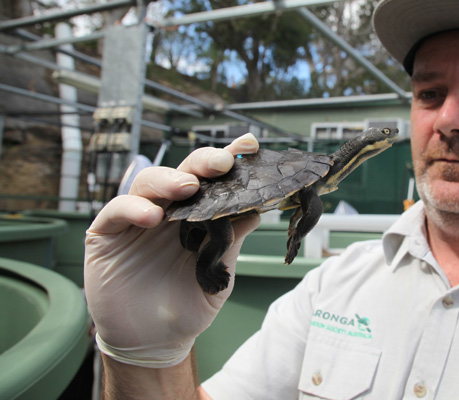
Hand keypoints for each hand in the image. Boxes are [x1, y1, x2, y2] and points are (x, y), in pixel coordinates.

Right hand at [84, 134, 260, 367]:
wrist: (156, 341)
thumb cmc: (188, 303)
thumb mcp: (218, 272)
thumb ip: (232, 240)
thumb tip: (258, 208)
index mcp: (197, 215)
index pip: (212, 181)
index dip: (228, 160)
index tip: (248, 146)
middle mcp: (168, 211)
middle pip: (181, 173)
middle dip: (202, 163)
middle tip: (222, 163)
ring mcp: (136, 219)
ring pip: (147, 183)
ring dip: (169, 180)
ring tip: (187, 188)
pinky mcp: (107, 234)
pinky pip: (117, 210)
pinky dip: (134, 208)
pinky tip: (153, 217)